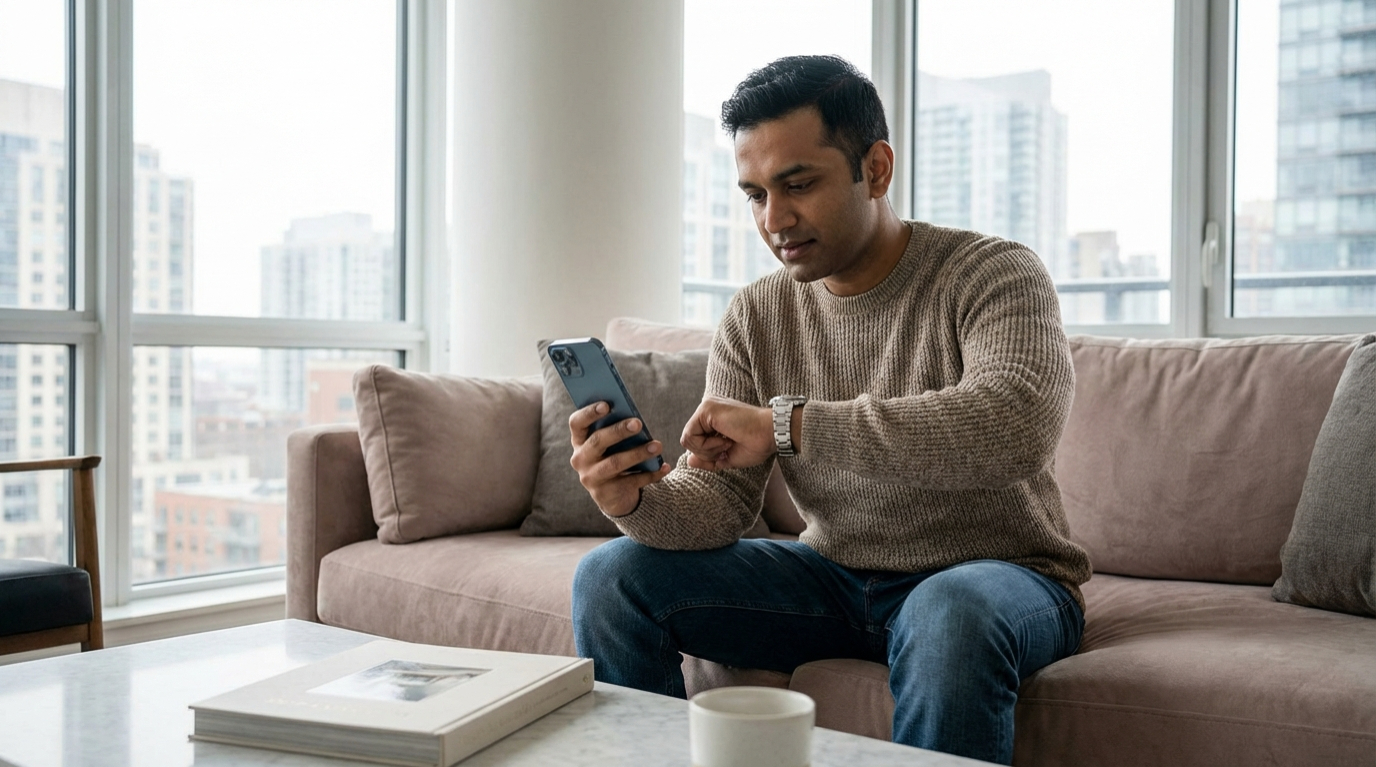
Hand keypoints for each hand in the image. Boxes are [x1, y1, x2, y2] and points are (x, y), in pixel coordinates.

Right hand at [568, 402, 671, 516]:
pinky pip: (631, 482)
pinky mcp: (607, 494)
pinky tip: (664, 467)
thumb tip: (635, 419)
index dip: (589, 413)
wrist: (613, 496)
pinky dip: (651, 474)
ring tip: (657, 445)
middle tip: (638, 423)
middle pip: (597, 441)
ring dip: (638, 453)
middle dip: (618, 431)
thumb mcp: (611, 445)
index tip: (607, 404)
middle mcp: (580, 459)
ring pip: (615, 463)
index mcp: (580, 441)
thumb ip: (616, 430)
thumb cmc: (614, 458)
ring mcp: (591, 478)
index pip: (577, 423)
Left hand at [680, 396, 775, 470]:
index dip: (708, 454)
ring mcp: (706, 407)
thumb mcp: (727, 457)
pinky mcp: (706, 409)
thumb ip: (707, 459)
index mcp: (713, 419)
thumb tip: (689, 461)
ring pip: (687, 440)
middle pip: (688, 441)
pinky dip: (706, 445)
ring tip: (728, 441)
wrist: (769, 435)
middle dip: (707, 453)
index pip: (695, 441)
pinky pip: (690, 436)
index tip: (729, 449)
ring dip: (708, 449)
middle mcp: (708, 410)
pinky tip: (724, 438)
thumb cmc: (755, 445)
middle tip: (728, 445)